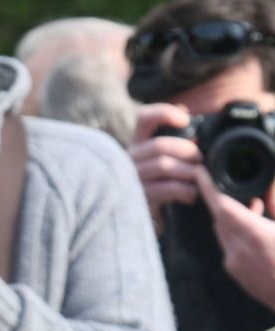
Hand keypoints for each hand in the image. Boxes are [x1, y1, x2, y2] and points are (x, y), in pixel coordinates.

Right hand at [129, 103, 201, 229]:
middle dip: (187, 151)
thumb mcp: (161, 160)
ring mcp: (132, 178)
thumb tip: (186, 113)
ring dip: (189, 171)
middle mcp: (129, 158)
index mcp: (137, 143)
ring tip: (199, 178)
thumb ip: (172, 140)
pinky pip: (168, 188)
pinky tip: (191, 194)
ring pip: (164, 166)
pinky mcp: (139, 198)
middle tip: (200, 159)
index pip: (144, 118)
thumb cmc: (158, 183)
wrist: (141, 217)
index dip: (164, 113)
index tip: (186, 120)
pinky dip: (186, 190)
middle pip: (159, 145)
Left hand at [197, 169, 274, 310]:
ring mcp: (235, 264)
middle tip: (238, 189)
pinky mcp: (237, 274)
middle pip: (220, 218)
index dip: (208, 187)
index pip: (221, 206)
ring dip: (233, 220)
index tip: (200, 172)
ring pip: (223, 233)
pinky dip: (237, 237)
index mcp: (255, 235)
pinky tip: (256, 235)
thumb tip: (268, 189)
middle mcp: (239, 250)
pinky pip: (229, 248)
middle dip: (224, 202)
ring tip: (256, 211)